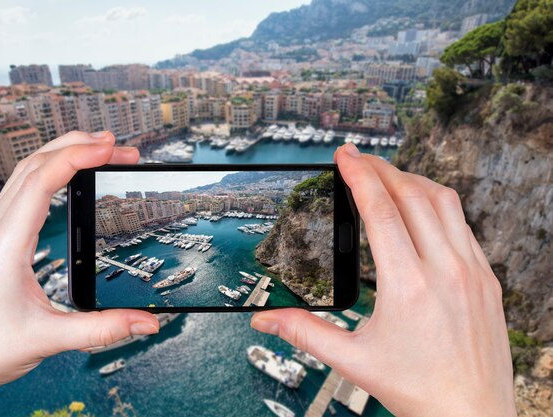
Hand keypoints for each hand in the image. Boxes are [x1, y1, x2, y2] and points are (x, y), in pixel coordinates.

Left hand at [0, 131, 159, 416]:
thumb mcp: (50, 338)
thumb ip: (104, 329)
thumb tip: (146, 321)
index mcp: (5, 244)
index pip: (42, 180)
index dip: (79, 157)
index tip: (110, 148)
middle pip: (34, 165)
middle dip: (77, 146)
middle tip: (115, 145)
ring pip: (25, 173)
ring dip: (61, 154)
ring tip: (97, 151)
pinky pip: (22, 190)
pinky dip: (49, 173)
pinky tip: (66, 178)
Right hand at [251, 143, 515, 416]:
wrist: (471, 415)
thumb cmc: (417, 390)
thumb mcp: (352, 361)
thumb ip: (304, 333)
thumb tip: (265, 320)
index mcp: (408, 286)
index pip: (380, 211)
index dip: (358, 175)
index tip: (345, 156)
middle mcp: (445, 271)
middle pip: (411, 195)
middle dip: (381, 169)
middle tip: (359, 160)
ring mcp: (472, 272)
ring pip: (444, 202)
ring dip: (413, 181)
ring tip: (389, 176)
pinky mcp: (487, 279)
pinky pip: (464, 225)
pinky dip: (439, 205)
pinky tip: (423, 210)